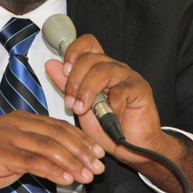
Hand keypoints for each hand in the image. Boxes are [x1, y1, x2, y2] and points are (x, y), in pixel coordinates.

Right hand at [0, 110, 104, 192]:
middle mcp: (14, 122)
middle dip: (81, 151)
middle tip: (98, 166)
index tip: (97, 152)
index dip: (80, 139)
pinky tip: (66, 178)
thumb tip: (68, 160)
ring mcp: (5, 135)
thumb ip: (37, 150)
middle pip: (56, 133)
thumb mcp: (15, 153)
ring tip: (87, 175)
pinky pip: (32, 160)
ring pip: (48, 146)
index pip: (57, 125)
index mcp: (20, 118)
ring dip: (72, 162)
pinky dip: (53, 170)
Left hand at [45, 34, 192, 190]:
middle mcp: (114, 67)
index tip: (64, 71)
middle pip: (90, 58)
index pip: (87, 43)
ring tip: (82, 109)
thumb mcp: (80, 106)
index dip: (73, 51)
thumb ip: (66, 86)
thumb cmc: (107, 128)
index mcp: (99, 67)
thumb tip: (50, 64)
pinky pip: (120, 91)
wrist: (132, 149)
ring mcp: (128, 76)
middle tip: (70, 103)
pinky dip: (110, 107)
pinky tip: (109, 118)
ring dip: (87, 91)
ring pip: (103, 70)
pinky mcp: (141, 89)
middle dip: (74, 81)